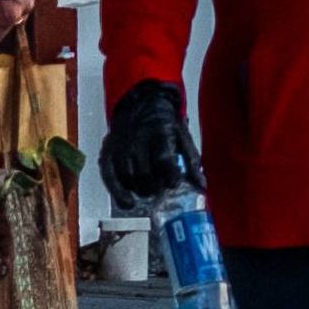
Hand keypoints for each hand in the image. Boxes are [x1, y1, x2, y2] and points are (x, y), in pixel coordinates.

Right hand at [104, 78, 193, 207]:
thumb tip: (202, 188)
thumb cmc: (165, 125)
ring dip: (139, 191)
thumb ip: (192, 162)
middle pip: (144, 172)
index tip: (174, 184)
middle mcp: (136, 138)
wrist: (139, 104)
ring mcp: (119, 146)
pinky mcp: (107, 153)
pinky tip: (127, 203)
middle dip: (154, 187)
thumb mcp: (182, 136)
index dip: (169, 174)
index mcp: (158, 131)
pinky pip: (109, 177)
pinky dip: (117, 193)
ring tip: (150, 193)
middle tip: (161, 191)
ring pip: (127, 177)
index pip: (163, 157)